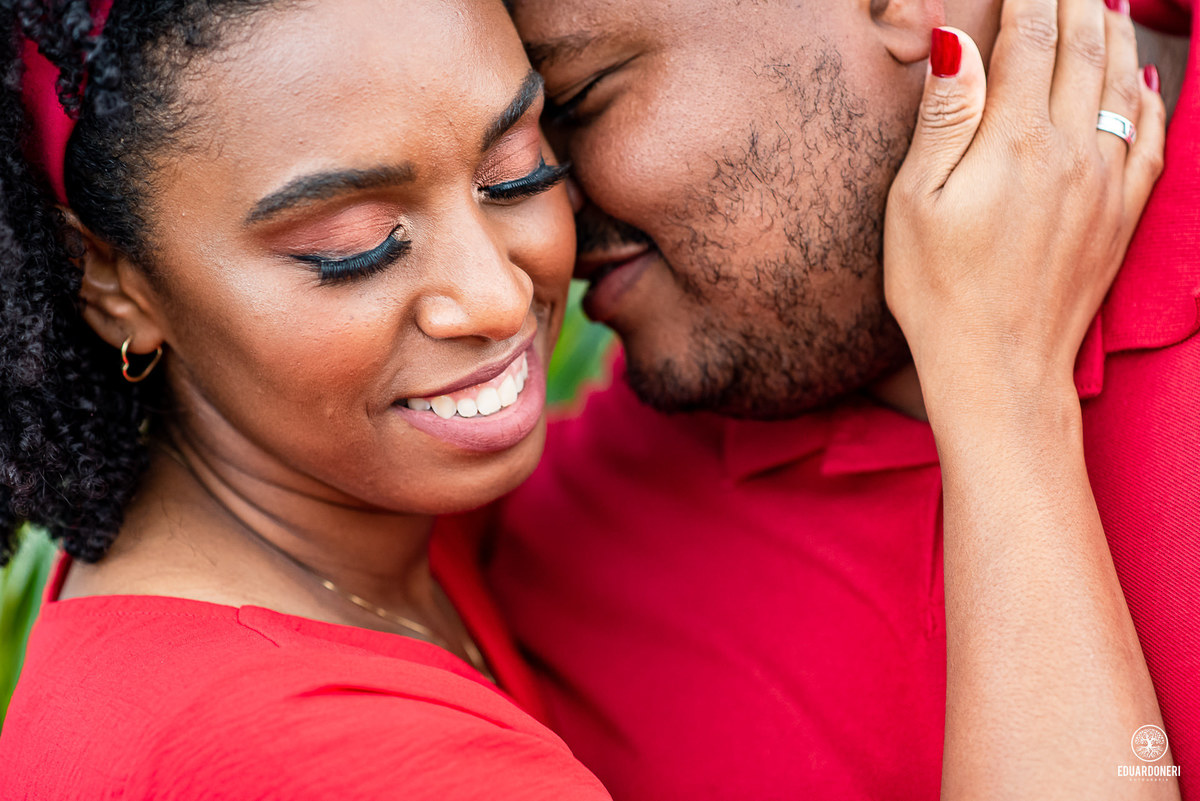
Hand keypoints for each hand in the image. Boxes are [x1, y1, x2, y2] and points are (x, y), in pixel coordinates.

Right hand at [883, 0, 1164, 417]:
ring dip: (1114, 33)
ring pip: (1121, 83)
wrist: (1001, 367)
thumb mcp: (915, 203)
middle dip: (1076, 0)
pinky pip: (1149, 137)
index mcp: (1014, 141)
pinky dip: (1149, 98)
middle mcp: (1071, 151)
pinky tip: (1143, 80)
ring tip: (1106, 3)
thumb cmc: (939, 290)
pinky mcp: (1120, 215)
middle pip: (1084, 48)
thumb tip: (958, 41)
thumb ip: (944, 118)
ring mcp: (1105, 183)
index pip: (1031, 39)